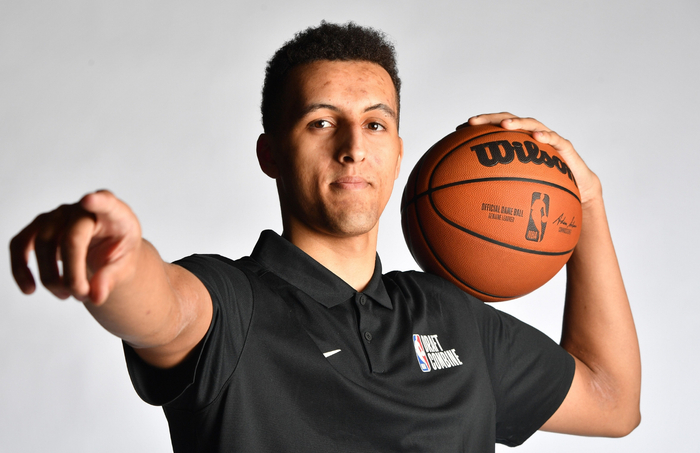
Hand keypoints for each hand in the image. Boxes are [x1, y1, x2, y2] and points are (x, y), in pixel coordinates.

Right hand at [10, 190, 141, 304]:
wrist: (106, 248)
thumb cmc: (118, 250)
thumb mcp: (126, 265)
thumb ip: (112, 278)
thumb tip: (96, 296)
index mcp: (115, 214)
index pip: (107, 204)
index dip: (98, 202)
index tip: (89, 200)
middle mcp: (83, 209)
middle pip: (71, 238)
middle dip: (73, 274)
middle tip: (82, 296)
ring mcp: (59, 215)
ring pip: (43, 243)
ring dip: (51, 277)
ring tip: (68, 296)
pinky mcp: (39, 226)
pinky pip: (20, 244)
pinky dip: (20, 268)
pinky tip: (29, 289)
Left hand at [464, 113, 601, 206]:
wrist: (577, 194)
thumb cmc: (544, 193)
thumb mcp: (518, 195)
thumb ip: (497, 195)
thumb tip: (470, 210)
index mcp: (516, 146)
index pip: (493, 131)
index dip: (477, 129)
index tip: (458, 130)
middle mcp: (530, 138)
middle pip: (508, 121)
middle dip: (490, 119)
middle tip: (473, 122)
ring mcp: (547, 140)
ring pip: (531, 124)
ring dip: (517, 122)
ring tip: (504, 125)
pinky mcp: (565, 147)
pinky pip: (555, 139)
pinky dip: (546, 136)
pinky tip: (537, 137)